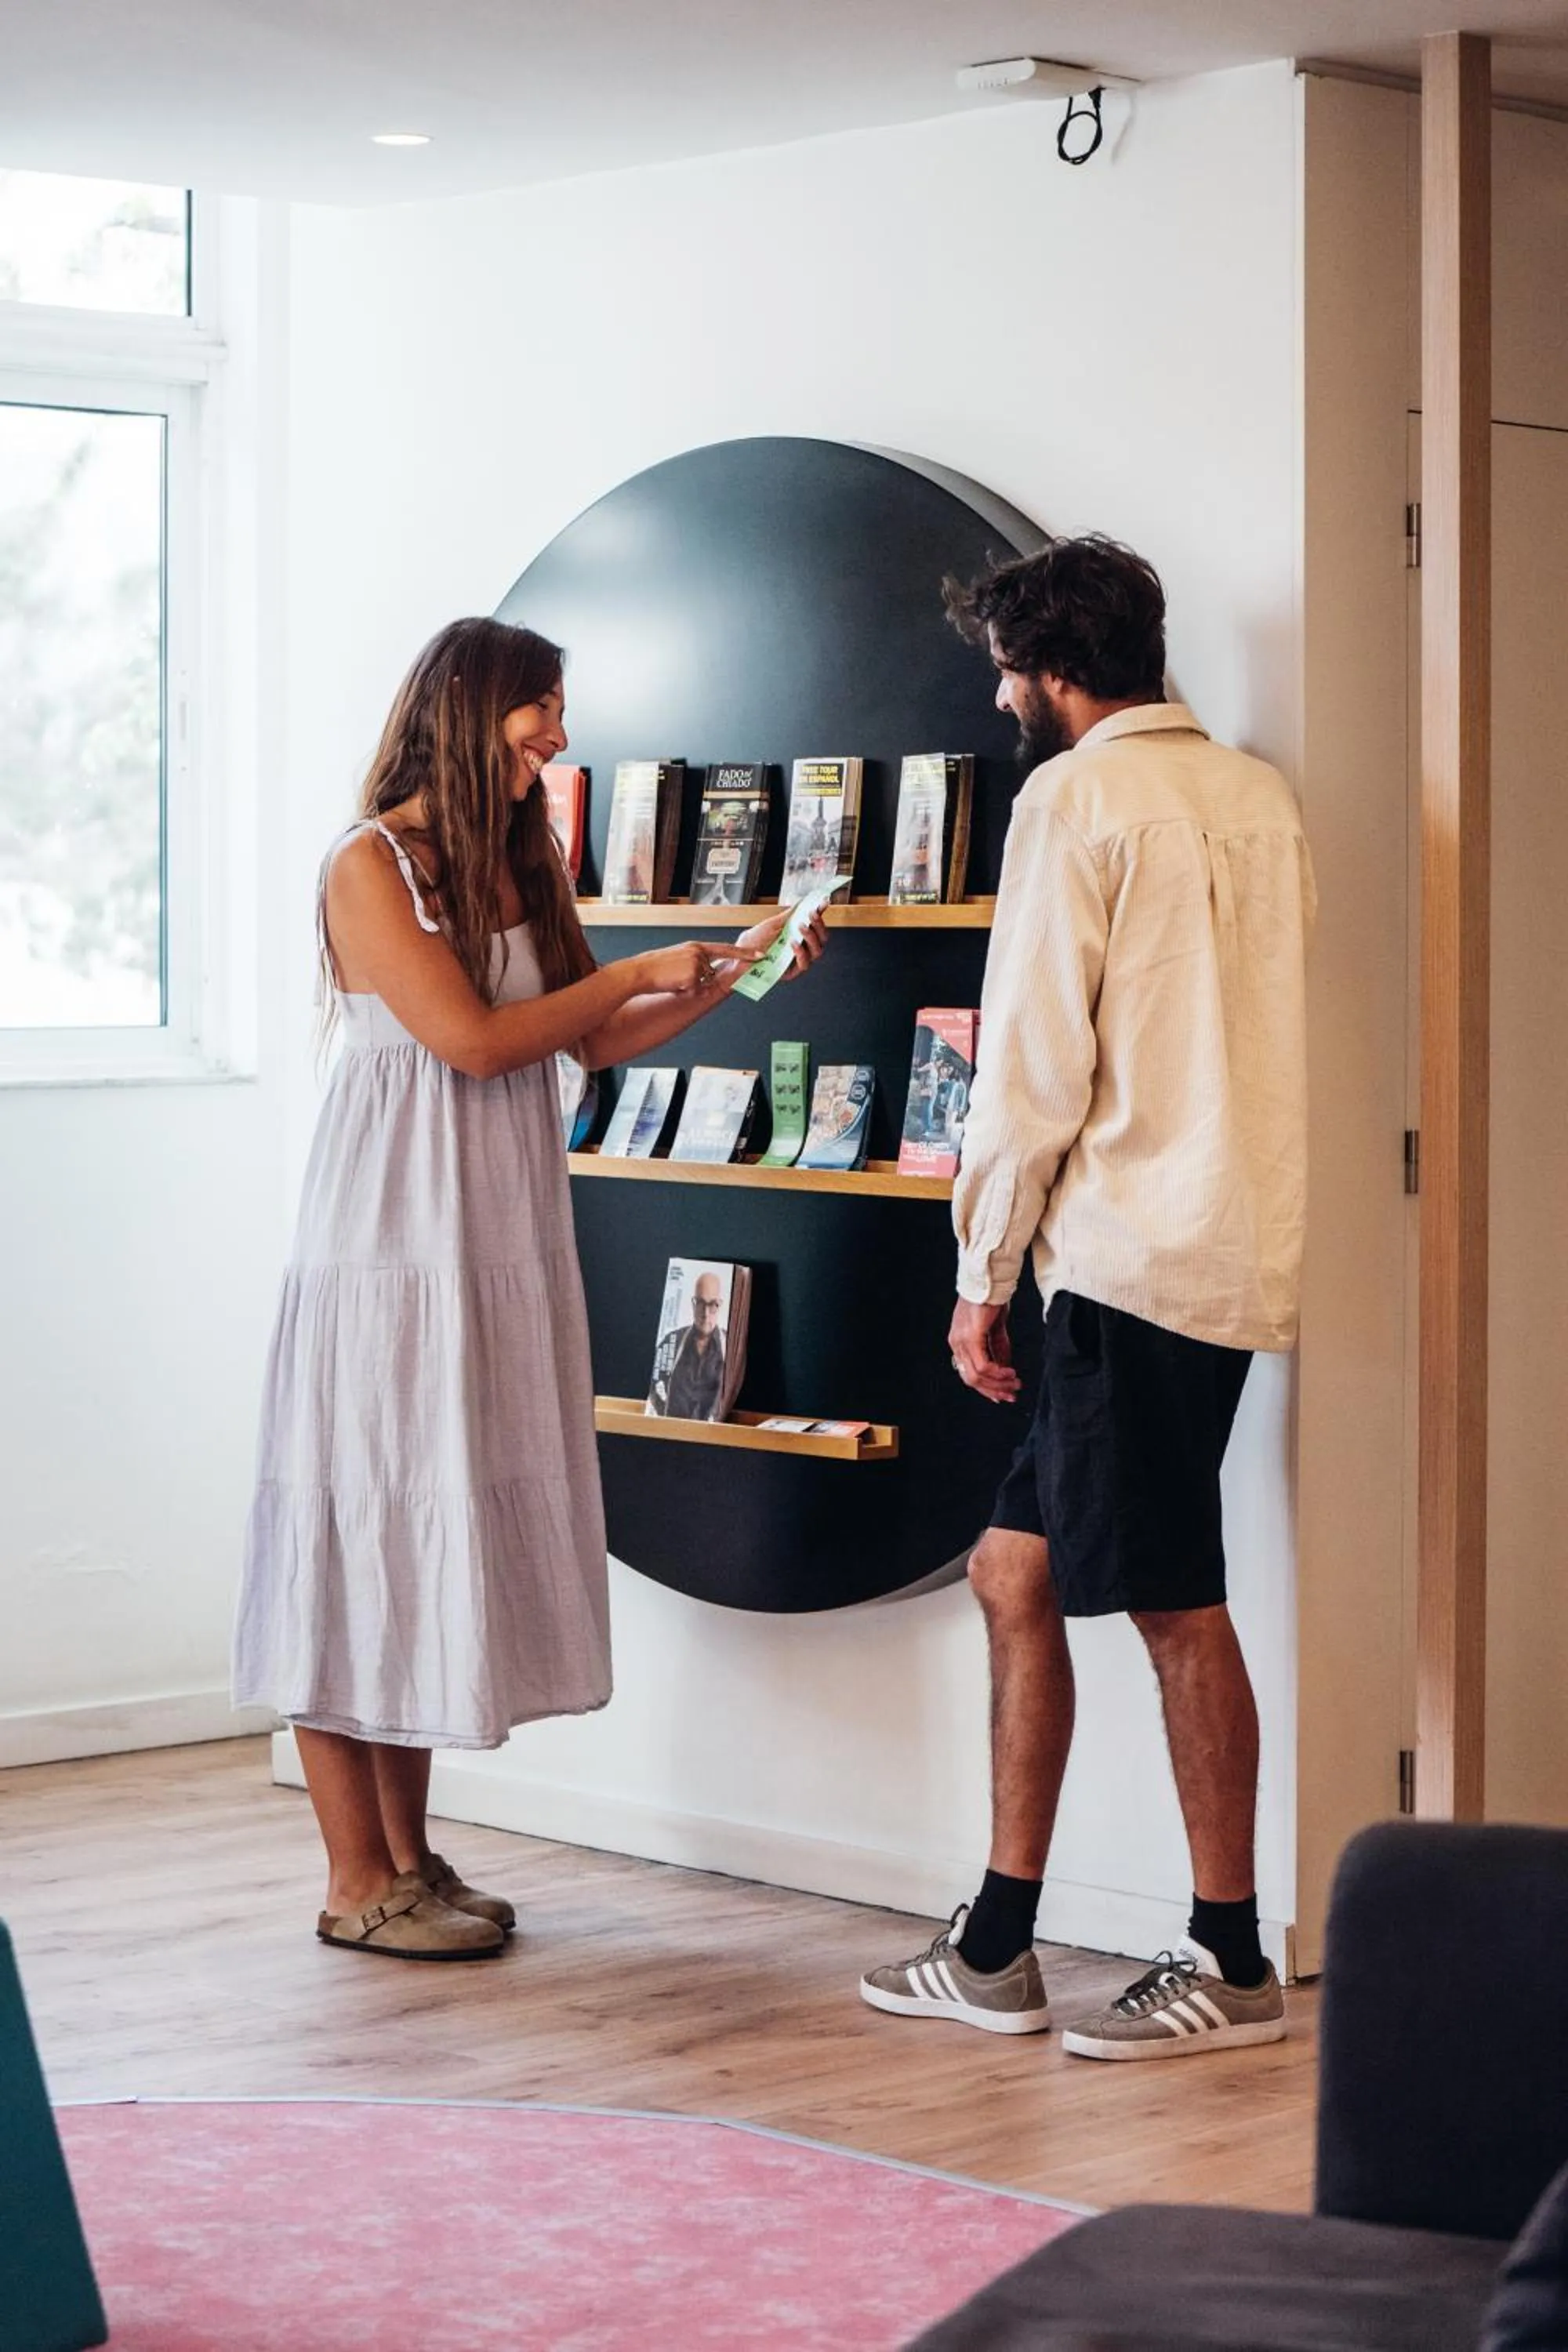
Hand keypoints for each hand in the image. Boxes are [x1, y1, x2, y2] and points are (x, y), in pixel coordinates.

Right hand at [631, 940, 759, 996]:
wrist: (639, 972)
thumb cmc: (654, 968)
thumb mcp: (677, 958)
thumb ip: (694, 961)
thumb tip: (703, 972)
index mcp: (695, 947)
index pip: (725, 949)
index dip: (744, 954)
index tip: (760, 956)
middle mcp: (698, 953)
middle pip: (710, 972)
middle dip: (697, 980)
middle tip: (682, 980)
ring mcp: (697, 964)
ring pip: (701, 983)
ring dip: (687, 987)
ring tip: (671, 981)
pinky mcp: (692, 976)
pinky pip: (694, 990)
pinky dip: (683, 991)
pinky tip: (672, 985)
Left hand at [736, 905, 828, 978]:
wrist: (737, 959)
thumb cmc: (751, 943)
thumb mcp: (770, 924)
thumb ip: (788, 916)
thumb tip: (802, 903)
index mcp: (796, 935)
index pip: (814, 925)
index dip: (821, 914)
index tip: (823, 902)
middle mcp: (800, 948)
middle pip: (821, 939)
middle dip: (819, 925)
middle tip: (811, 914)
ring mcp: (796, 961)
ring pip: (817, 951)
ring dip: (811, 937)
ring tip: (800, 927)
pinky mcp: (791, 972)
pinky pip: (804, 964)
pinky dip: (801, 952)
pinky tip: (793, 943)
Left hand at [949, 1298, 1020, 1404]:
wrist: (990, 1278)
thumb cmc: (991, 1298)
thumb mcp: (995, 1327)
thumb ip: (998, 1347)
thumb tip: (1004, 1366)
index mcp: (959, 1341)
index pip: (969, 1373)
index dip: (986, 1388)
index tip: (1002, 1395)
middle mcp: (956, 1343)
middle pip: (971, 1379)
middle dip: (994, 1390)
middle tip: (1012, 1393)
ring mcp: (961, 1341)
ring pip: (977, 1376)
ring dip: (999, 1383)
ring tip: (1015, 1383)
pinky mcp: (971, 1337)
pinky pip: (982, 1365)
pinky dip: (998, 1373)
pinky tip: (1010, 1372)